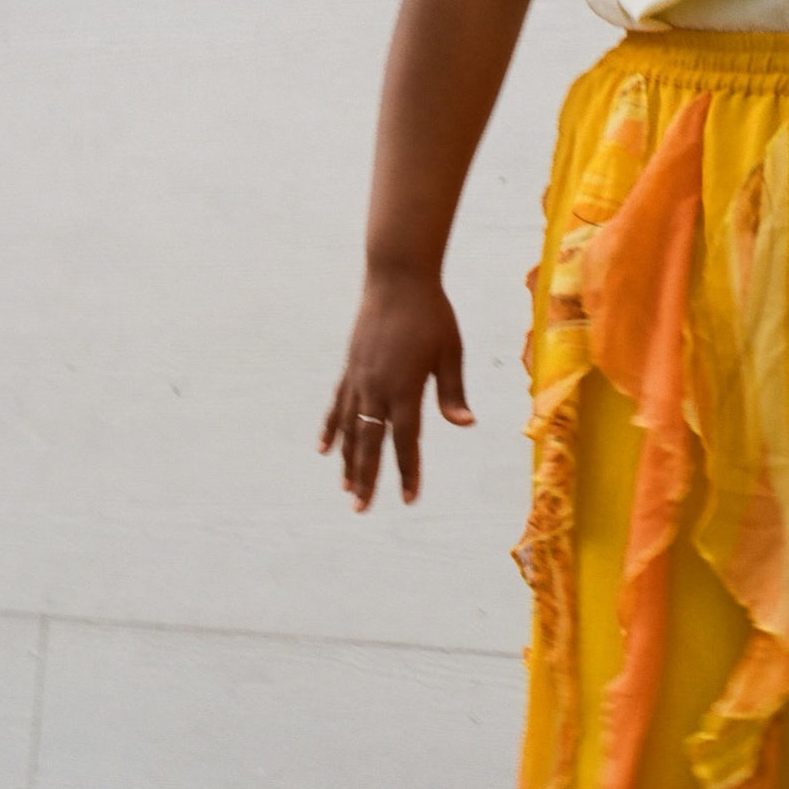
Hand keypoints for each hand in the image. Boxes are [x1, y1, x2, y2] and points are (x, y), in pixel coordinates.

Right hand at [318, 272, 474, 511]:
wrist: (397, 279)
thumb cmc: (432, 314)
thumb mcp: (450, 352)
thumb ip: (452, 391)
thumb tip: (465, 424)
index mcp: (404, 387)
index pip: (406, 440)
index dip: (407, 471)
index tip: (408, 499)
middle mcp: (376, 388)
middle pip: (369, 443)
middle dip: (367, 479)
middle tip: (361, 509)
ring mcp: (358, 379)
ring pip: (348, 430)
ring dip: (347, 462)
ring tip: (346, 490)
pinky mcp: (350, 369)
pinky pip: (336, 406)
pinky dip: (330, 430)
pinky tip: (323, 449)